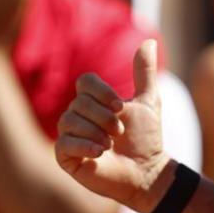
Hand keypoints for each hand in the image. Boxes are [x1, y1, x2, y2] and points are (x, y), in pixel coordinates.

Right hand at [54, 40, 169, 212]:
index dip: (101, 92)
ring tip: (110, 145)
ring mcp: (69, 136)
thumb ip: (144, 72)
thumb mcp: (148, 102)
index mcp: (93, 101)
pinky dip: (84, 145)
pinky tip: (100, 153)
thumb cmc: (146, 139)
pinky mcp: (65, 157)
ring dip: (96, 132)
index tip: (121, 107)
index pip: (85, 82)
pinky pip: (64, 143)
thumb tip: (149, 40)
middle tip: (120, 132)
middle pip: (79, 102)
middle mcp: (77, 116)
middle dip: (104, 117)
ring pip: (69, 121)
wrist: (147, 172)